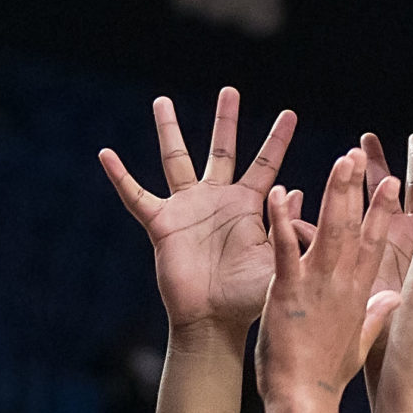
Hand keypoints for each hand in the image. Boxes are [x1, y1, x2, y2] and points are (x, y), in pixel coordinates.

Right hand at [99, 89, 293, 334]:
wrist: (214, 321)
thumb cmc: (249, 298)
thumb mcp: (279, 260)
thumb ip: (292, 230)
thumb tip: (307, 195)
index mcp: (248, 206)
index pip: (266, 164)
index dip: (277, 139)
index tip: (291, 113)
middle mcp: (217, 200)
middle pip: (221, 150)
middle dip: (225, 120)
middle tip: (230, 90)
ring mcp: (187, 208)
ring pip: (175, 160)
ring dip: (168, 130)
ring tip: (161, 100)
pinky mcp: (161, 223)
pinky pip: (136, 195)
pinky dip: (120, 176)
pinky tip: (105, 154)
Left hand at [256, 149, 403, 406]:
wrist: (303, 399)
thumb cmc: (327, 376)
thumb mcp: (360, 342)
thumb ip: (378, 313)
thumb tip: (396, 297)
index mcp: (359, 293)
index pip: (376, 243)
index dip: (382, 211)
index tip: (390, 182)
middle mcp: (343, 283)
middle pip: (356, 227)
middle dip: (358, 188)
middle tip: (359, 155)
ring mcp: (317, 284)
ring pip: (330, 229)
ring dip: (335, 192)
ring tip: (340, 160)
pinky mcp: (288, 290)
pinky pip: (285, 247)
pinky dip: (282, 218)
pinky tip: (279, 191)